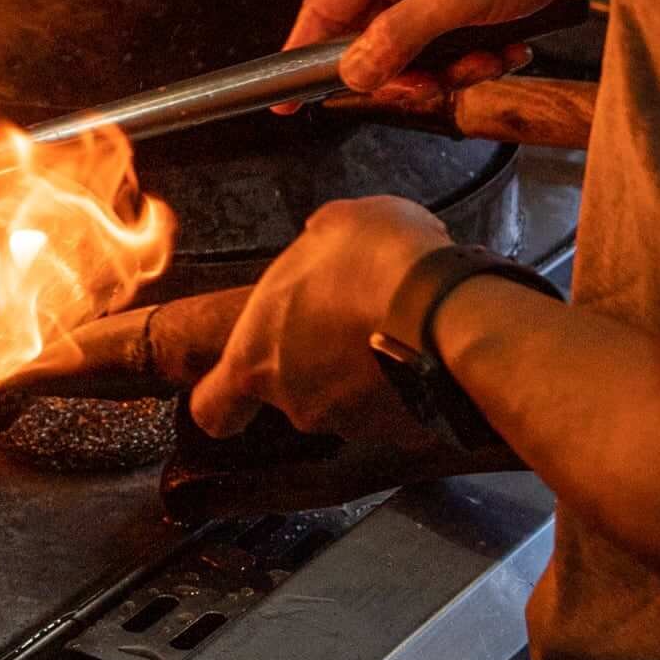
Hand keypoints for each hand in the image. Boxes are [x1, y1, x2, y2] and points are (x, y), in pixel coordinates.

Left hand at [190, 197, 452, 441]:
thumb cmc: (373, 264)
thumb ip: (313, 246)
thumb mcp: (332, 225)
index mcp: (255, 357)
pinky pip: (396, 410)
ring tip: (393, 326)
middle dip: (316, 364)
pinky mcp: (401, 434)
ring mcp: (351, 423)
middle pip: (292, 393)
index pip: (213, 409)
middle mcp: (297, 401)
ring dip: (362, 372)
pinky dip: (405, 387)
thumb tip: (323, 239)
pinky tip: (424, 350)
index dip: (221, 404)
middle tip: (346, 322)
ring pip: (346, 401)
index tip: (234, 395)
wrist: (446, 309)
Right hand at [284, 0, 617, 107]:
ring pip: (413, 52)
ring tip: (491, 56)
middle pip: (370, 40)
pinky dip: (474, 58)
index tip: (285, 104)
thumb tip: (351, 76)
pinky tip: (509, 49)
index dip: (302, 56)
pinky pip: (446, 47)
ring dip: (451, 67)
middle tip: (439, 82)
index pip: (323, 8)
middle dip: (410, 70)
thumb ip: (398, 38)